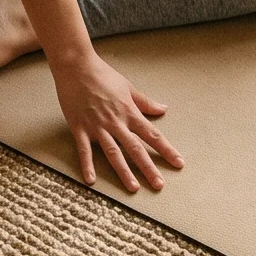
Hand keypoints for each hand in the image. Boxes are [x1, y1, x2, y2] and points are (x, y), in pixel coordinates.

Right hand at [51, 51, 182, 192]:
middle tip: (159, 185)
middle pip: (136, 149)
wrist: (76, 67)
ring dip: (123, 171)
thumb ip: (145, 102)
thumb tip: (163, 109)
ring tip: (133, 188)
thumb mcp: (128, 87)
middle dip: (148, 168)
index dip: (166, 150)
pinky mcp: (79, 128)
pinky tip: (91, 181)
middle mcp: (116, 123)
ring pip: (114, 153)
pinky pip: (84, 150)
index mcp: (129, 112)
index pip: (152, 135)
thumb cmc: (102, 74)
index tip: (178, 163)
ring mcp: (97, 127)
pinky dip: (87, 165)